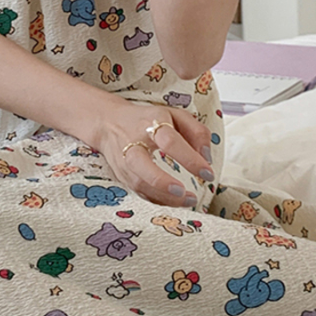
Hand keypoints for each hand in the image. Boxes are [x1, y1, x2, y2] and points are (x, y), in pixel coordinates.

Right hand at [93, 96, 215, 207]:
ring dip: (164, 197)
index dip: (189, 158)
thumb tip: (206, 156)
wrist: (109, 122)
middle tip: (183, 192)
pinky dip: (158, 200)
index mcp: (150, 124)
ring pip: (140, 184)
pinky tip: (175, 201)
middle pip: (142, 164)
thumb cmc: (148, 119)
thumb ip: (196, 132)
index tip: (207, 173)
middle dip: (162, 181)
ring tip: (188, 200)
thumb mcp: (175, 115)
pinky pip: (139, 192)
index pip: (170, 141)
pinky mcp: (121, 175)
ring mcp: (124, 161)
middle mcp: (133, 143)